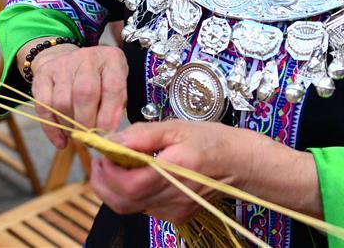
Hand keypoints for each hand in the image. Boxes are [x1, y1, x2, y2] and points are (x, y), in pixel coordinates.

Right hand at [30, 44, 126, 148]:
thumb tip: (107, 134)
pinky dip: (52, 129)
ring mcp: (62, 64)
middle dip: (87, 123)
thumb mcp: (114, 85)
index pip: (112, 87)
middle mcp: (87, 58)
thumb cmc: (97, 79)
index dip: (109, 115)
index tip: (106, 134)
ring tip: (76, 135)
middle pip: (85, 94)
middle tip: (88, 138)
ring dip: (69, 126)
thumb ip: (115, 107)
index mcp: (110, 59)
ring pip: (62, 103)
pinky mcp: (43, 74)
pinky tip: (61, 140)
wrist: (65, 57)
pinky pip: (44, 106)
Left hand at [91, 121, 256, 223]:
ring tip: (118, 166)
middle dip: (103, 182)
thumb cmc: (212, 141)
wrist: (240, 163)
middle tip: (103, 160)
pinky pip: (144, 209)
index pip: (128, 185)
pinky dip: (132, 194)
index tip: (104, 153)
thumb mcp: (177, 127)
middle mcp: (173, 197)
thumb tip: (113, 139)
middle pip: (123, 202)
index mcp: (174, 170)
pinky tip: (140, 176)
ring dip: (115, 189)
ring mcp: (174, 210)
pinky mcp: (175, 216)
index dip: (108, 171)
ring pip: (130, 208)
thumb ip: (143, 134)